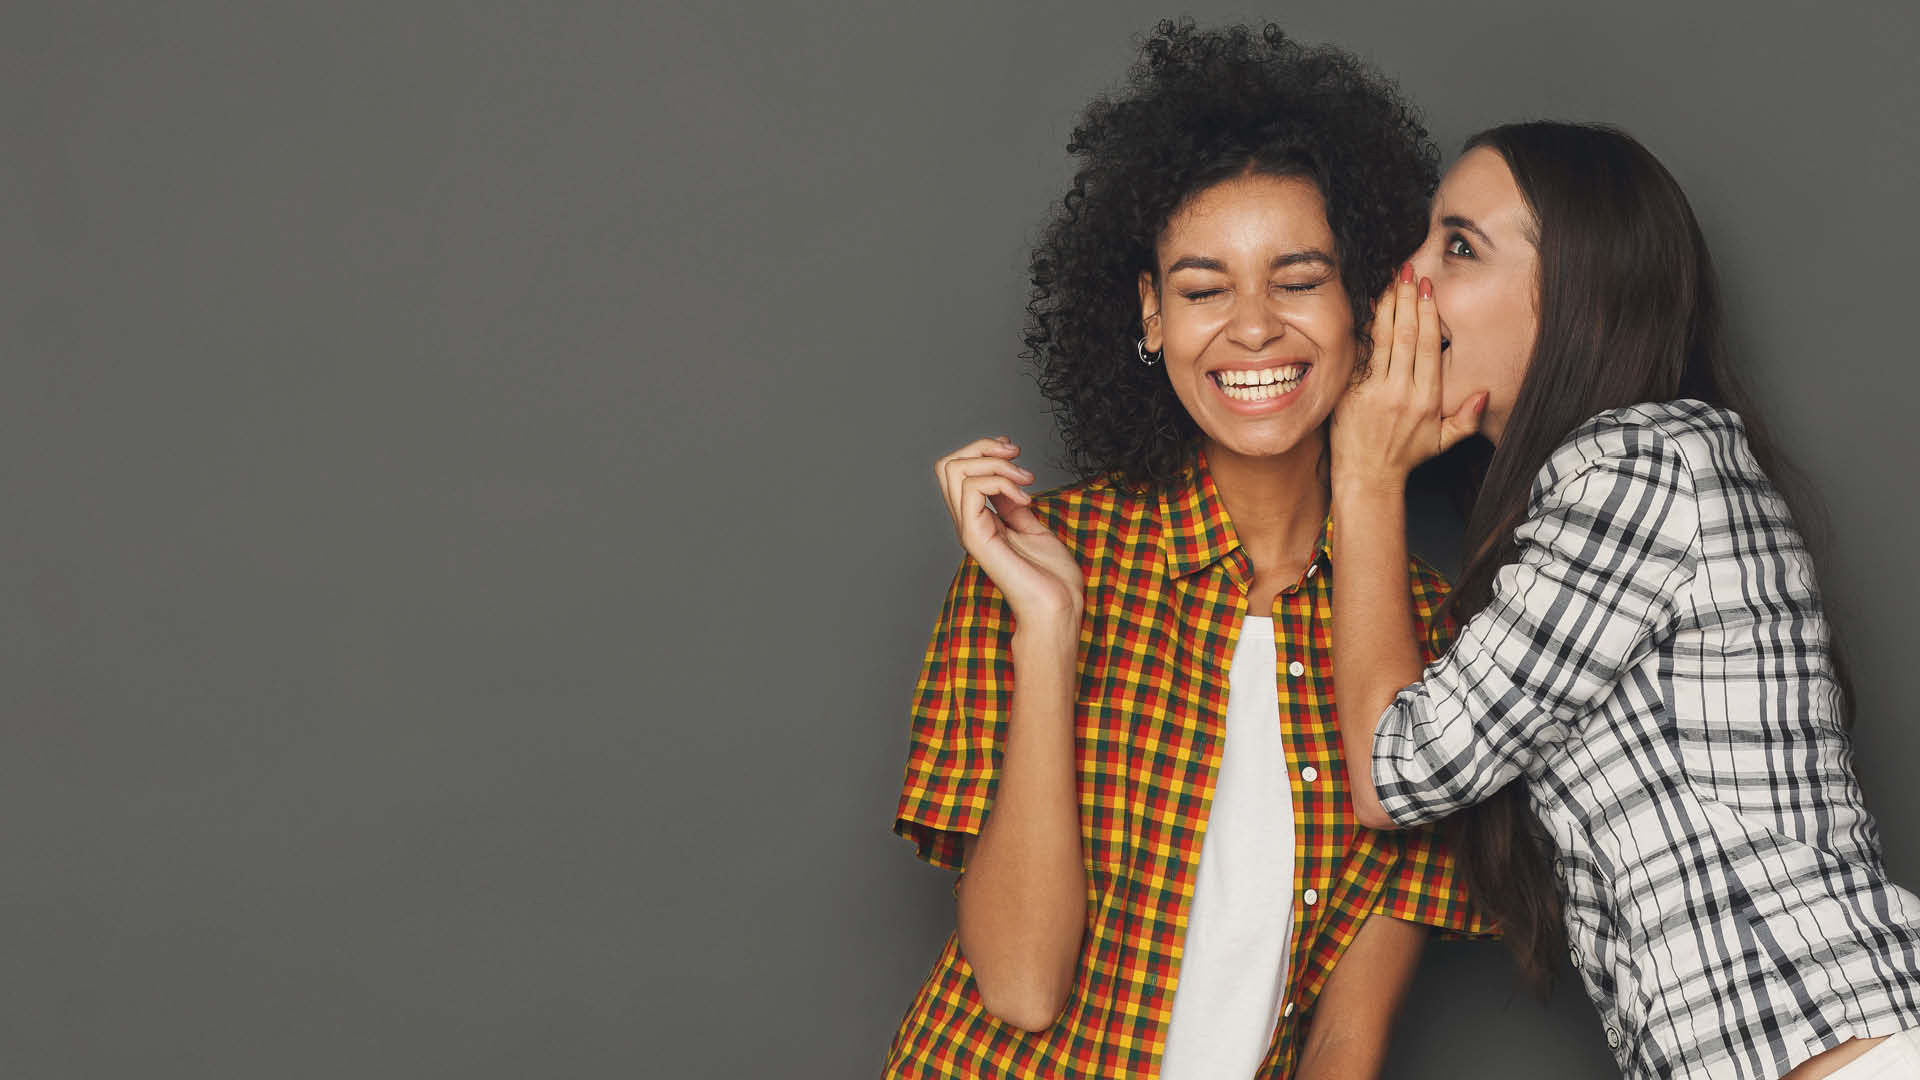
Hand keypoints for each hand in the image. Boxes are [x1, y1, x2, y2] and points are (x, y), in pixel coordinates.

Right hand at [935, 436, 1084, 629]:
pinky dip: (1001, 481)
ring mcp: (969, 530)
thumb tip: (1006, 483)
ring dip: (996, 462)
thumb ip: (1013, 505)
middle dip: (983, 447)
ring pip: (955, 469)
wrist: (1058, 607)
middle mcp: (969, 522)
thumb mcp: (1033, 527)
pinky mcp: (976, 537)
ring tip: (1025, 479)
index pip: (959, 471)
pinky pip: (973, 489)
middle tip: (1017, 454)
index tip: (1016, 452)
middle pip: (948, 464)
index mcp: (980, 520)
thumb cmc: (1052, 577)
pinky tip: (1025, 499)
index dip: (984, 450)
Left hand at [1332, 264, 1486, 492]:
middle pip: (1406, 335)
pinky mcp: (1349, 394)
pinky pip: (1358, 355)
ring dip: (1386, 307)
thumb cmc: (1405, 456)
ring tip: (1389, 281)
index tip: (1427, 289)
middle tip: (1407, 272)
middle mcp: (1401, 393)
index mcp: (1427, 400)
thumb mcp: (1442, 442)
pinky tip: (1366, 308)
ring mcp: (1373, 393)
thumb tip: (1485, 393)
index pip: (1429, 346)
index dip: (1428, 314)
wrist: (1367, 477)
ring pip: (1382, 340)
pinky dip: (1363, 330)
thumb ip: (1466, 418)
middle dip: (1407, 299)